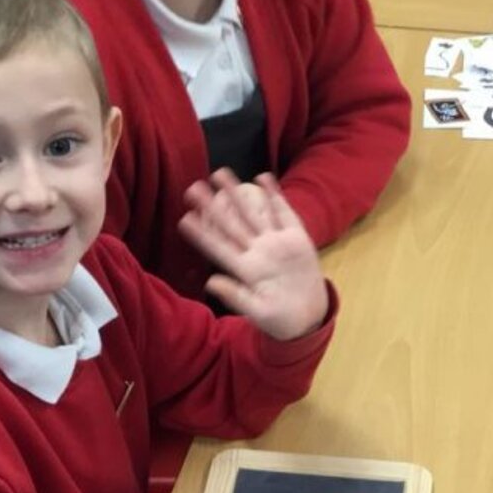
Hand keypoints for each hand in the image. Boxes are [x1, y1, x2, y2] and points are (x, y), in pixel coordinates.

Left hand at [178, 169, 328, 340]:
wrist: (308, 317)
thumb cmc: (279, 319)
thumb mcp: (258, 312)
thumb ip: (236, 297)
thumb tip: (210, 283)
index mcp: (245, 270)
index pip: (218, 248)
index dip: (201, 234)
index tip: (183, 219)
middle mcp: (257, 252)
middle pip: (230, 225)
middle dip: (212, 206)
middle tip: (192, 187)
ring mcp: (276, 243)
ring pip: (253, 213)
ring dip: (237, 193)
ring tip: (220, 173)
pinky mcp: (296, 238)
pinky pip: (284, 213)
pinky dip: (275, 195)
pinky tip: (262, 177)